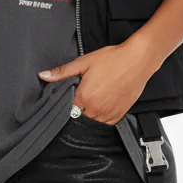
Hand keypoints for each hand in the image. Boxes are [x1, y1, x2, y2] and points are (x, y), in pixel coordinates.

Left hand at [38, 39, 160, 124]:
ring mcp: (108, 114)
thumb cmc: (113, 59)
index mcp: (85, 97)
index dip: (67, 105)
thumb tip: (43, 76)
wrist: (138, 60)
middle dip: (79, 109)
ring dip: (90, 114)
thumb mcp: (84, 62)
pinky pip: (105, 124)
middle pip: (79, 118)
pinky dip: (101, 117)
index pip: (68, 110)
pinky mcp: (119, 115)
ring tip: (95, 99)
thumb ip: (62, 72)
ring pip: (92, 122)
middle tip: (85, 96)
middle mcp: (96, 109)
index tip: (70, 98)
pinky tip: (103, 104)